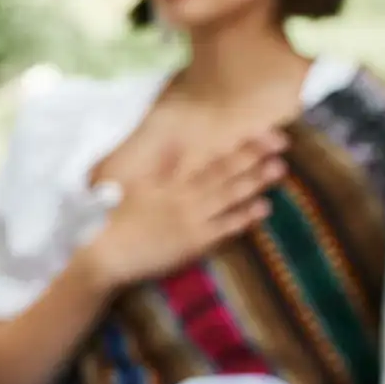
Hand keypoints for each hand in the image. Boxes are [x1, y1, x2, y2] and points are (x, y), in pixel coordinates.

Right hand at [85, 129, 286, 290]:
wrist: (101, 250)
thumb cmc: (109, 214)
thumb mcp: (127, 180)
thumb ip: (152, 161)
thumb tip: (169, 140)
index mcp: (169, 178)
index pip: (210, 156)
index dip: (239, 144)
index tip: (262, 132)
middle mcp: (184, 194)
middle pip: (226, 172)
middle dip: (255, 157)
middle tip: (283, 143)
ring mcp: (191, 218)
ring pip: (230, 196)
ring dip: (256, 182)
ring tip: (280, 170)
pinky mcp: (192, 242)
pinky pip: (224, 227)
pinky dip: (244, 217)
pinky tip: (263, 208)